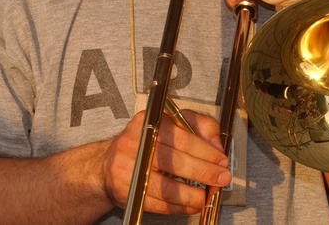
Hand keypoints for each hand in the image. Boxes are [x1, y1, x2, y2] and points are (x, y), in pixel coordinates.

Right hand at [102, 109, 230, 214]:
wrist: (107, 164)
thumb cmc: (146, 142)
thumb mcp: (172, 123)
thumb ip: (198, 126)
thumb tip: (216, 144)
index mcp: (149, 122)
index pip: (182, 138)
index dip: (206, 152)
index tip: (221, 161)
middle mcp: (134, 143)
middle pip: (175, 162)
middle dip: (204, 172)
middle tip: (221, 178)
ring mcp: (127, 169)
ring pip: (165, 187)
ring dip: (191, 195)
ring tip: (206, 196)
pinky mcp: (125, 191)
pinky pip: (156, 204)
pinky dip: (177, 206)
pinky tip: (190, 204)